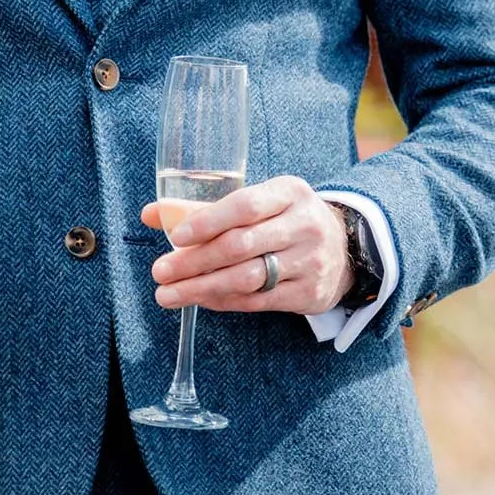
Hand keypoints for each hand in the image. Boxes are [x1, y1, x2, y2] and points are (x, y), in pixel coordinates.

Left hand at [143, 175, 352, 314]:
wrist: (343, 249)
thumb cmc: (286, 220)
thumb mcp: (260, 202)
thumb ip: (206, 208)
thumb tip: (152, 214)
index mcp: (290, 193)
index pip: (246, 206)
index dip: (209, 221)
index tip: (176, 236)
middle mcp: (304, 225)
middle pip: (241, 246)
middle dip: (195, 261)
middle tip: (161, 272)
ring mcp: (309, 261)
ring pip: (247, 278)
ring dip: (202, 288)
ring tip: (168, 294)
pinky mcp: (308, 293)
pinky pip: (257, 301)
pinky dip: (223, 301)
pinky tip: (201, 300)